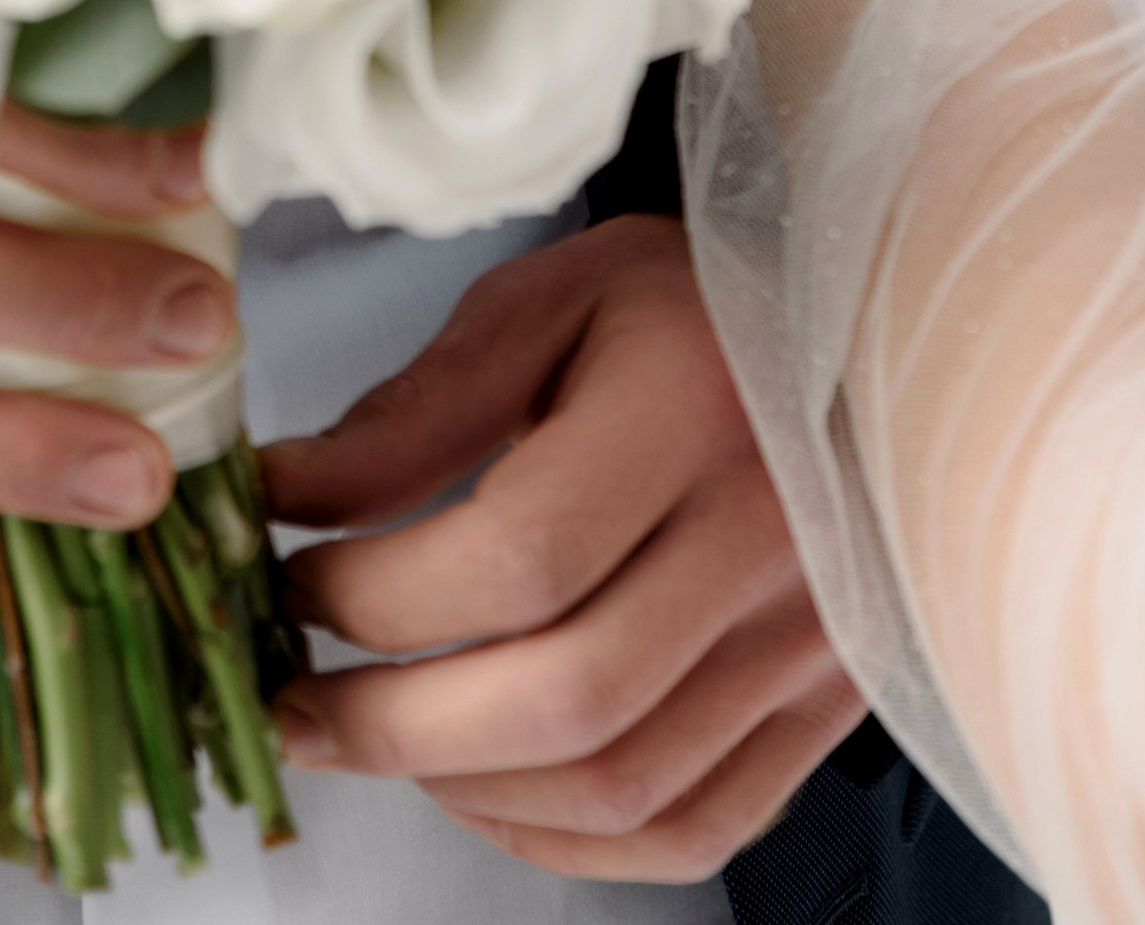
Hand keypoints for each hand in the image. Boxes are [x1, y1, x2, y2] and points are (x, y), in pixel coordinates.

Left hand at [264, 216, 861, 882]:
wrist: (856, 331)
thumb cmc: (691, 307)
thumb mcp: (548, 303)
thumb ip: (418, 411)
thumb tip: (288, 501)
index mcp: (694, 406)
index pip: (519, 556)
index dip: (379, 596)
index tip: (297, 586)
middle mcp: (769, 533)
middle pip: (564, 698)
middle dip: (393, 726)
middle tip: (301, 703)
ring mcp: (809, 633)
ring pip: (619, 786)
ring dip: (466, 790)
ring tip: (386, 739)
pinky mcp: (826, 698)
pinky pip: (692, 830)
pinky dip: (570, 841)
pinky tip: (492, 786)